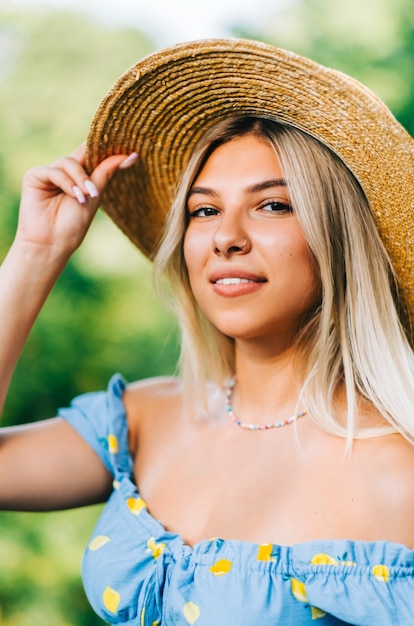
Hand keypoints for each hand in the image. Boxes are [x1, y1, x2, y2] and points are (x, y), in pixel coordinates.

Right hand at [15, 143, 137, 258]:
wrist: (52, 243)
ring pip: (69, 162)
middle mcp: (64, 171)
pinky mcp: (35, 176)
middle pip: (82, 153)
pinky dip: (67, 183)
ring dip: (81, 180)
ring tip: (86, 198)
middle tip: (102, 182)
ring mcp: (49, 173)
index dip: (107, 148)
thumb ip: (107, 172)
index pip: (93, 153)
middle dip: (95, 162)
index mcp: (79, 175)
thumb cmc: (73, 225)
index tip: (132, 151)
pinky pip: (55, 171)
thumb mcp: (95, 196)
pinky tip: (75, 197)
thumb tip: (132, 156)